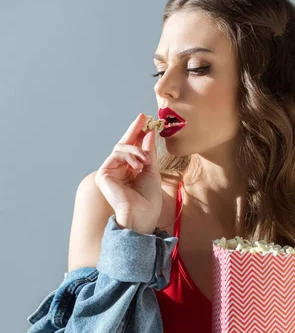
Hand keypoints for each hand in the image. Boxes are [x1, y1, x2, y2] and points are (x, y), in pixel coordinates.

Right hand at [95, 113, 162, 233]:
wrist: (143, 214)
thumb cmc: (149, 198)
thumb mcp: (152, 170)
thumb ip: (148, 151)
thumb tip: (148, 132)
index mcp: (129, 170)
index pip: (132, 148)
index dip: (137, 133)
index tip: (145, 119)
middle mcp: (117, 170)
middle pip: (124, 144)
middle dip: (134, 130)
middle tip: (143, 119)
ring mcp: (109, 172)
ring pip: (121, 148)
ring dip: (136, 150)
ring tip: (146, 161)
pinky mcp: (103, 175)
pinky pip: (116, 155)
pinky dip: (129, 156)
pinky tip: (138, 165)